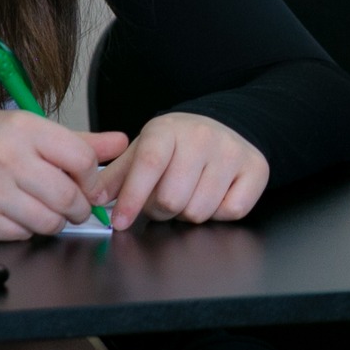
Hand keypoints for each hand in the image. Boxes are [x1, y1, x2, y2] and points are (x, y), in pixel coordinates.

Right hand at [0, 109, 128, 240]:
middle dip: (79, 206)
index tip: (88, 182)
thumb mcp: (35, 130)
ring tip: (47, 208)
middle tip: (75, 205)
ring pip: (48, 222)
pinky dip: (28, 229)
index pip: (81, 158)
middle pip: (67, 196)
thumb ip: (81, 141)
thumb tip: (121, 142)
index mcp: (25, 129)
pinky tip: (20, 213)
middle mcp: (6, 159)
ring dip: (55, 221)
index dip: (92, 176)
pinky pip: (22, 235)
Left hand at [86, 112, 268, 228]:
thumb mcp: (142, 150)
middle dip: (163, 209)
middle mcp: (203, 136)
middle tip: (165, 197)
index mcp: (168, 130)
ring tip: (190, 193)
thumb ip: (116, 176)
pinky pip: (231, 212)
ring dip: (189, 212)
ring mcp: (232, 151)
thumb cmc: (177, 146)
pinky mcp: (256, 168)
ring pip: (200, 211)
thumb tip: (93, 198)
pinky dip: (219, 213)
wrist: (224, 127)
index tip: (120, 222)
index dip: (133, 198)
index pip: (148, 165)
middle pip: (172, 199)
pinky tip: (214, 195)